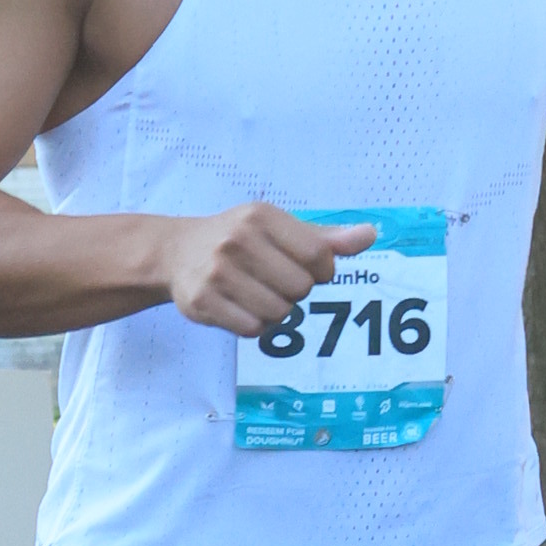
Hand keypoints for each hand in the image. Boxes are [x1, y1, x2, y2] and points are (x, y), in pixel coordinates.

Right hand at [159, 201, 376, 333]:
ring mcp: (217, 271)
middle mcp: (238, 240)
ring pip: (279, 313)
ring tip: (256, 294)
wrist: (176, 252)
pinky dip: (254, 325)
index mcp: (262, 216)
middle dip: (294, 292)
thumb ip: (326, 237)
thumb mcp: (280, 228)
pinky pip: (252, 329)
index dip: (321, 270)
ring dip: (275, 311)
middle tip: (273, 281)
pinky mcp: (203, 301)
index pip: (319, 255)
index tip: (305, 266)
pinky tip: (240, 308)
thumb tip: (370, 235)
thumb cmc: (239, 239)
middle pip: (301, 288)